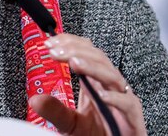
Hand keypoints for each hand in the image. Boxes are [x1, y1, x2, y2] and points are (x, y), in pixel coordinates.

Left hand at [29, 34, 146, 135]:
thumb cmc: (98, 135)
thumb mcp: (70, 123)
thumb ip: (55, 111)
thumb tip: (35, 99)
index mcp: (96, 83)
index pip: (86, 52)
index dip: (70, 42)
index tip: (50, 42)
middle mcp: (109, 87)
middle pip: (98, 58)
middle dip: (76, 50)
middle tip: (55, 51)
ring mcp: (123, 100)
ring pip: (112, 76)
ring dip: (92, 67)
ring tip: (74, 62)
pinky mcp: (133, 118)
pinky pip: (127, 104)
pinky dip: (115, 98)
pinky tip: (101, 96)